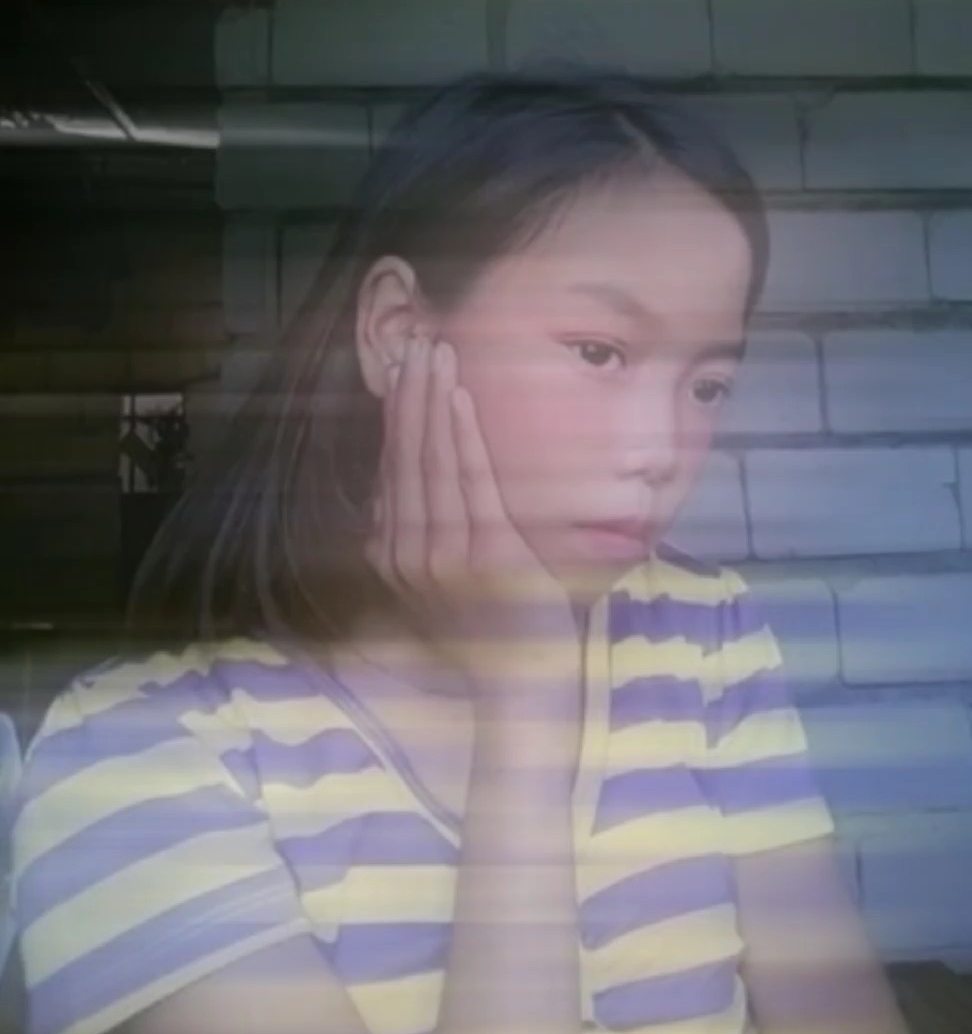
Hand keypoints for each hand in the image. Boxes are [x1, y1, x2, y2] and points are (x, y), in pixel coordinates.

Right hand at [370, 331, 579, 706]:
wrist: (520, 695)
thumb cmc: (492, 638)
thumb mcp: (445, 582)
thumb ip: (424, 537)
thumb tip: (405, 489)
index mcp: (394, 557)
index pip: (391, 470)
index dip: (395, 416)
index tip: (400, 367)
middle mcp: (407, 554)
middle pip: (405, 456)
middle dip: (408, 394)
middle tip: (414, 338)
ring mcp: (444, 556)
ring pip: (433, 461)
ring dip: (432, 400)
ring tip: (435, 351)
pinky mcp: (487, 556)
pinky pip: (472, 481)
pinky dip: (463, 434)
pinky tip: (460, 397)